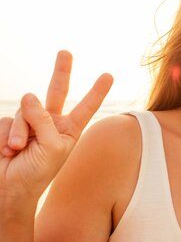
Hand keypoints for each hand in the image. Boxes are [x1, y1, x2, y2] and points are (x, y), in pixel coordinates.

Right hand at [0, 51, 112, 202]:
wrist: (9, 189)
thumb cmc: (37, 174)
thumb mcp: (53, 147)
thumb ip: (45, 119)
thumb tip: (30, 95)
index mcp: (69, 130)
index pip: (86, 107)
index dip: (97, 91)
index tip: (109, 75)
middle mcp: (50, 123)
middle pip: (57, 91)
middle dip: (62, 71)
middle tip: (66, 52)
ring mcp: (29, 123)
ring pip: (26, 109)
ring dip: (21, 131)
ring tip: (19, 150)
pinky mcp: (9, 126)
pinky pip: (8, 119)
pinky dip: (8, 134)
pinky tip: (8, 150)